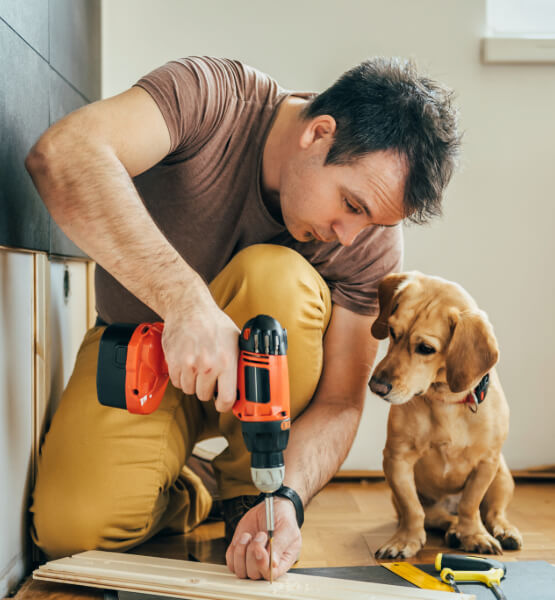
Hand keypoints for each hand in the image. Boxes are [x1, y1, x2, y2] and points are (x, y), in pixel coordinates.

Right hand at [161, 294, 239, 411]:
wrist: (189, 307)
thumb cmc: (213, 322)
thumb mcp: (235, 339)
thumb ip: (239, 361)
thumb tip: (246, 380)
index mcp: (226, 361)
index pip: (226, 398)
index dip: (225, 405)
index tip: (223, 404)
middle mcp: (207, 365)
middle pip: (205, 396)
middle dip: (208, 389)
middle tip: (209, 377)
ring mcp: (189, 364)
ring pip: (189, 390)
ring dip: (193, 383)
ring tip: (198, 368)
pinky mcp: (174, 362)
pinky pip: (177, 382)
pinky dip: (181, 377)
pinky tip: (187, 364)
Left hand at [226, 497, 301, 579]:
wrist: (271, 508)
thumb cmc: (282, 519)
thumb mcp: (286, 529)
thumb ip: (280, 545)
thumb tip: (273, 564)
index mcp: (281, 562)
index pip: (270, 575)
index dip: (263, 566)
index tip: (260, 549)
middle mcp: (265, 565)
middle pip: (253, 574)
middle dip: (252, 553)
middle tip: (261, 535)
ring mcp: (251, 561)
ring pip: (240, 570)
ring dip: (242, 551)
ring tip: (250, 536)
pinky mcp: (240, 554)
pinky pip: (231, 561)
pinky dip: (235, 548)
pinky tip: (245, 537)